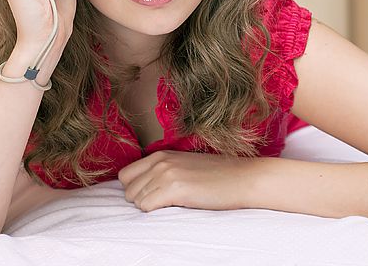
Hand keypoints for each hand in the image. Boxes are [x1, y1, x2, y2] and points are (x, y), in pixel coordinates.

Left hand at [118, 149, 256, 211]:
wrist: (242, 179)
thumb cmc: (216, 176)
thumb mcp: (184, 165)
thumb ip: (162, 171)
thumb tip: (144, 188)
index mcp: (161, 154)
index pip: (125, 175)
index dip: (135, 189)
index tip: (151, 196)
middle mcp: (160, 161)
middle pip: (127, 189)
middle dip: (140, 200)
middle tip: (163, 203)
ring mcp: (166, 173)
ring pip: (135, 200)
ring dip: (149, 207)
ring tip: (171, 205)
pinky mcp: (175, 188)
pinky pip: (146, 207)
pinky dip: (155, 213)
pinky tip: (174, 208)